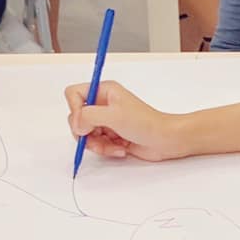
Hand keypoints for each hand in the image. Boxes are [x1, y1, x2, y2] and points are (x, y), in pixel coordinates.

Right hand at [65, 79, 193, 162]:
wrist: (165, 140)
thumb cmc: (146, 123)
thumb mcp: (114, 115)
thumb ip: (89, 116)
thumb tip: (76, 124)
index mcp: (103, 91)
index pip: (73, 94)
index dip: (75, 109)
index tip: (85, 122)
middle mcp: (103, 104)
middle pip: (77, 118)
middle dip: (86, 133)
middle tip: (100, 136)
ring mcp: (106, 121)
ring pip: (85, 134)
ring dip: (97, 144)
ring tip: (115, 146)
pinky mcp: (111, 135)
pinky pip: (96, 144)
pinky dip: (106, 149)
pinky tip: (121, 149)